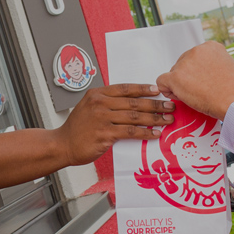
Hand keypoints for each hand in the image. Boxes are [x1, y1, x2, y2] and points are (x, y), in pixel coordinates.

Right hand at [56, 84, 174, 165]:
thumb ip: (108, 103)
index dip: (143, 89)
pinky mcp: (105, 134)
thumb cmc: (78, 128)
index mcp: (97, 94)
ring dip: (154, 118)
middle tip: (170, 106)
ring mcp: (102, 118)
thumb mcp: (89, 107)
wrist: (63, 144)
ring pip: (134, 116)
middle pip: (133, 102)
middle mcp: (100, 103)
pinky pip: (130, 132)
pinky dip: (145, 132)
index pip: (125, 88)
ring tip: (167, 119)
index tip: (157, 91)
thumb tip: (133, 103)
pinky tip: (155, 134)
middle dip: (155, 104)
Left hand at [156, 41, 233, 119]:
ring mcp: (185, 63)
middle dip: (188, 77)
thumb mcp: (228, 66)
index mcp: (210, 46)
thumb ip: (213, 64)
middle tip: (200, 90)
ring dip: (180, 85)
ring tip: (196, 95)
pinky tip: (178, 96)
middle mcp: (196, 51)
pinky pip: (162, 81)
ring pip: (173, 74)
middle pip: (182, 64)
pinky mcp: (176, 77)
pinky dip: (167, 90)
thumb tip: (205, 71)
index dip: (197, 71)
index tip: (204, 80)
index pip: (194, 57)